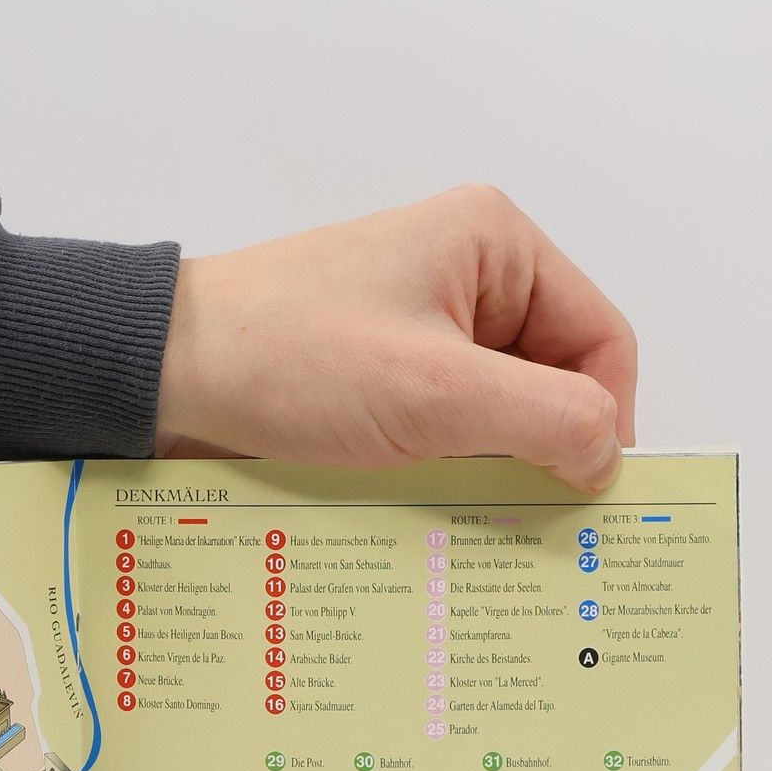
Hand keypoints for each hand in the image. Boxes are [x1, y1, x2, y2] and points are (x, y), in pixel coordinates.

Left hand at [155, 185, 636, 490]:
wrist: (163, 375)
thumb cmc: (287, 357)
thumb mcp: (434, 393)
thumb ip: (542, 419)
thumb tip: (608, 459)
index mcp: (494, 245)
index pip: (599, 338)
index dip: (605, 419)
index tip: (590, 494)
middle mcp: (466, 277)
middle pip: (552, 379)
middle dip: (547, 449)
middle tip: (540, 525)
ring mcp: (420, 328)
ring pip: (497, 413)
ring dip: (494, 468)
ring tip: (484, 525)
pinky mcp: (381, 376)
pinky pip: (446, 429)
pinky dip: (450, 471)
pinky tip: (439, 511)